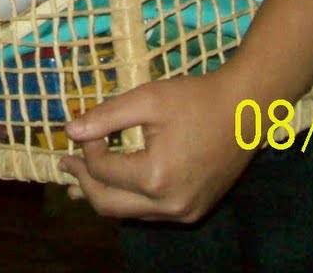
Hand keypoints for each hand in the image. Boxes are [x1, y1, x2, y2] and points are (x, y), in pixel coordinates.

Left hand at [59, 67, 254, 222]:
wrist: (247, 110)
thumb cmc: (197, 99)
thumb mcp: (147, 99)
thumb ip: (105, 116)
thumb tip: (69, 131)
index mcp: (156, 177)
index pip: (103, 170)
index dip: (87, 148)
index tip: (86, 128)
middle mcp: (170, 204)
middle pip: (109, 204)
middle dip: (84, 183)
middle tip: (65, 165)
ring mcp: (184, 212)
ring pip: (129, 213)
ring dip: (103, 195)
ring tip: (80, 181)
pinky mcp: (194, 210)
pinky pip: (150, 212)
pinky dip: (129, 199)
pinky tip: (118, 186)